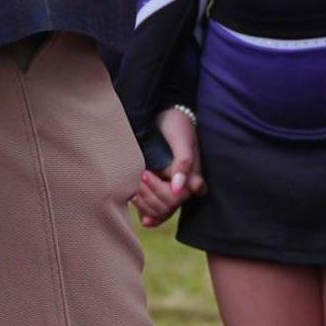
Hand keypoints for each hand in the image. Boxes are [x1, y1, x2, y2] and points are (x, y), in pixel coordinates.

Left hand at [132, 106, 202, 227]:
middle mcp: (182, 188)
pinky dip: (141, 207)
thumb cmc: (176, 125)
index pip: (177, 199)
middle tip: (139, 175)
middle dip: (149, 194)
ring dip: (143, 201)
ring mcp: (169, 189)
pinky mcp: (157, 189)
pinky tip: (133, 198)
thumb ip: (184, 164)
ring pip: (157, 211)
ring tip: (134, 183)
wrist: (162, 114)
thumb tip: (179, 189)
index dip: (160, 192)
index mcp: (192, 179)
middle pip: (166, 207)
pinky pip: (151, 210)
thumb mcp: (182, 142)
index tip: (146, 174)